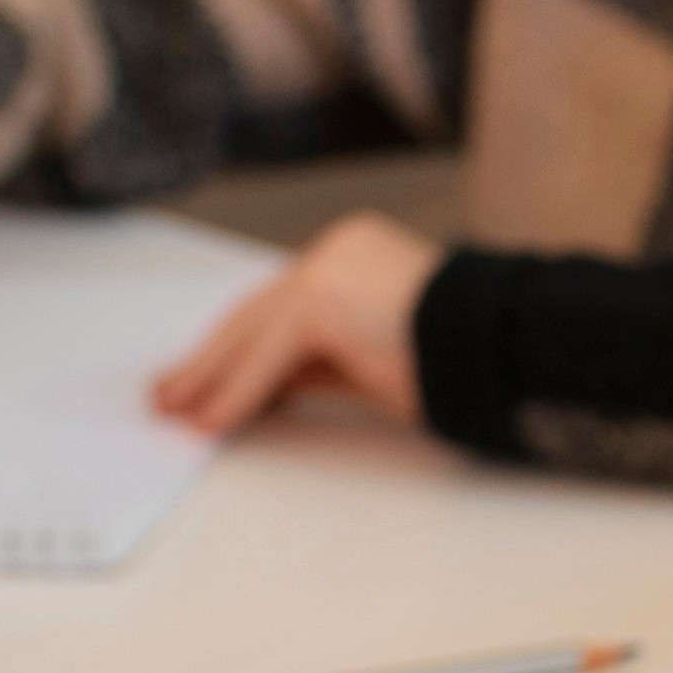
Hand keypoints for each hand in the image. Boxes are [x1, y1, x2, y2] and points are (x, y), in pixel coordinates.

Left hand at [152, 213, 445, 431]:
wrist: (502, 352)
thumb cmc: (461, 363)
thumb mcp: (375, 363)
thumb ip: (323, 364)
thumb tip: (269, 391)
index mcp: (356, 256)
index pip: (281, 305)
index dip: (238, 347)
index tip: (206, 379)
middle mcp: (338, 249)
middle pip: (256, 312)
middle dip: (209, 359)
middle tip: (171, 394)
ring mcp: (329, 265)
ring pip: (252, 331)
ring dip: (209, 378)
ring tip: (177, 415)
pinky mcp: (322, 297)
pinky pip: (265, 356)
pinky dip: (234, 392)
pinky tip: (210, 422)